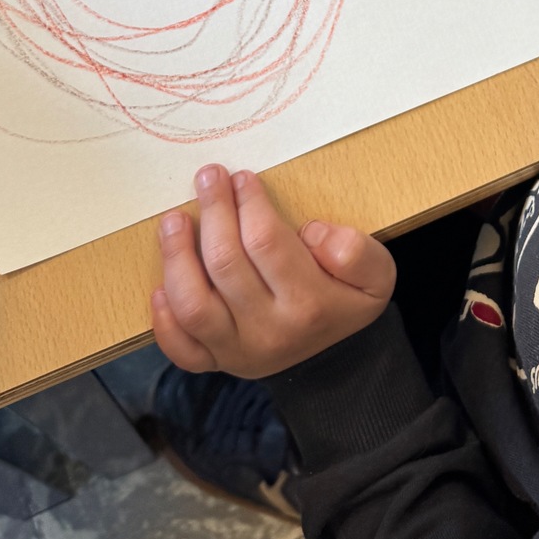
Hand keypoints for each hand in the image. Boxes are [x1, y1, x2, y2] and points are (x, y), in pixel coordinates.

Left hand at [152, 165, 394, 376]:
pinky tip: (160, 285)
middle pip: (226, 264)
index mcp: (308, 305)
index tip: (242, 177)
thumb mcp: (378, 273)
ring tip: (172, 219)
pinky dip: (163, 319)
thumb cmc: (346, 300)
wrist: (337, 359)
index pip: (267, 243)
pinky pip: (179, 348)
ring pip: (192, 305)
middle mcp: (268, 331)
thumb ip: (356, 251)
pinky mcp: (215, 362)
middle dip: (214, 211)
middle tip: (209, 176)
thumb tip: (311, 233)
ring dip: (176, 257)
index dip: (249, 203)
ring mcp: (236, 351)